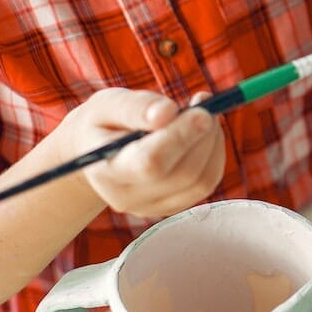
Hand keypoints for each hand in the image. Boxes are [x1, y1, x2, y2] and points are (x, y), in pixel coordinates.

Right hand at [56, 89, 225, 217]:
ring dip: (213, 143)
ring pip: (202, 181)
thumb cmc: (103, 122)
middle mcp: (128, 197)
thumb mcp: (108, 104)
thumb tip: (167, 112)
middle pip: (183, 174)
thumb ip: (135, 106)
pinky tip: (204, 133)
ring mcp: (151, 207)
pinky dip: (214, 154)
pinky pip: (207, 184)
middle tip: (204, 104)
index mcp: (106, 171)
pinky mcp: (172, 207)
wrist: (96, 152)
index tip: (203, 111)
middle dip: (204, 135)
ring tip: (203, 114)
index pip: (151, 163)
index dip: (182, 136)